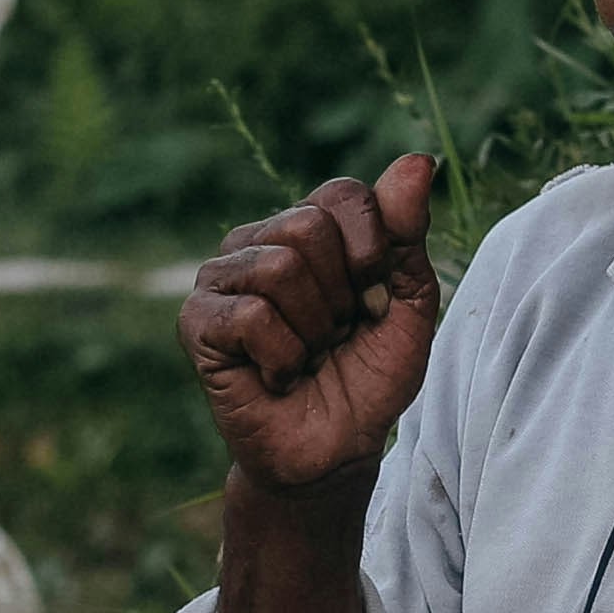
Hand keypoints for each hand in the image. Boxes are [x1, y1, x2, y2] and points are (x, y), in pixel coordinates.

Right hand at [182, 156, 441, 496]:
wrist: (335, 452)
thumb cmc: (368, 376)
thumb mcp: (408, 303)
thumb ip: (408, 234)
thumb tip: (417, 160)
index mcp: (306, 227)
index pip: (343, 193)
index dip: (373, 251)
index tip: (374, 300)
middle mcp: (256, 242)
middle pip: (309, 227)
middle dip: (341, 296)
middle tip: (334, 335)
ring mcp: (219, 279)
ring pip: (280, 268)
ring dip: (314, 331)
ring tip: (307, 356)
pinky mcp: (196, 322)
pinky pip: (251, 315)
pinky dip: (284, 357)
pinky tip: (279, 375)